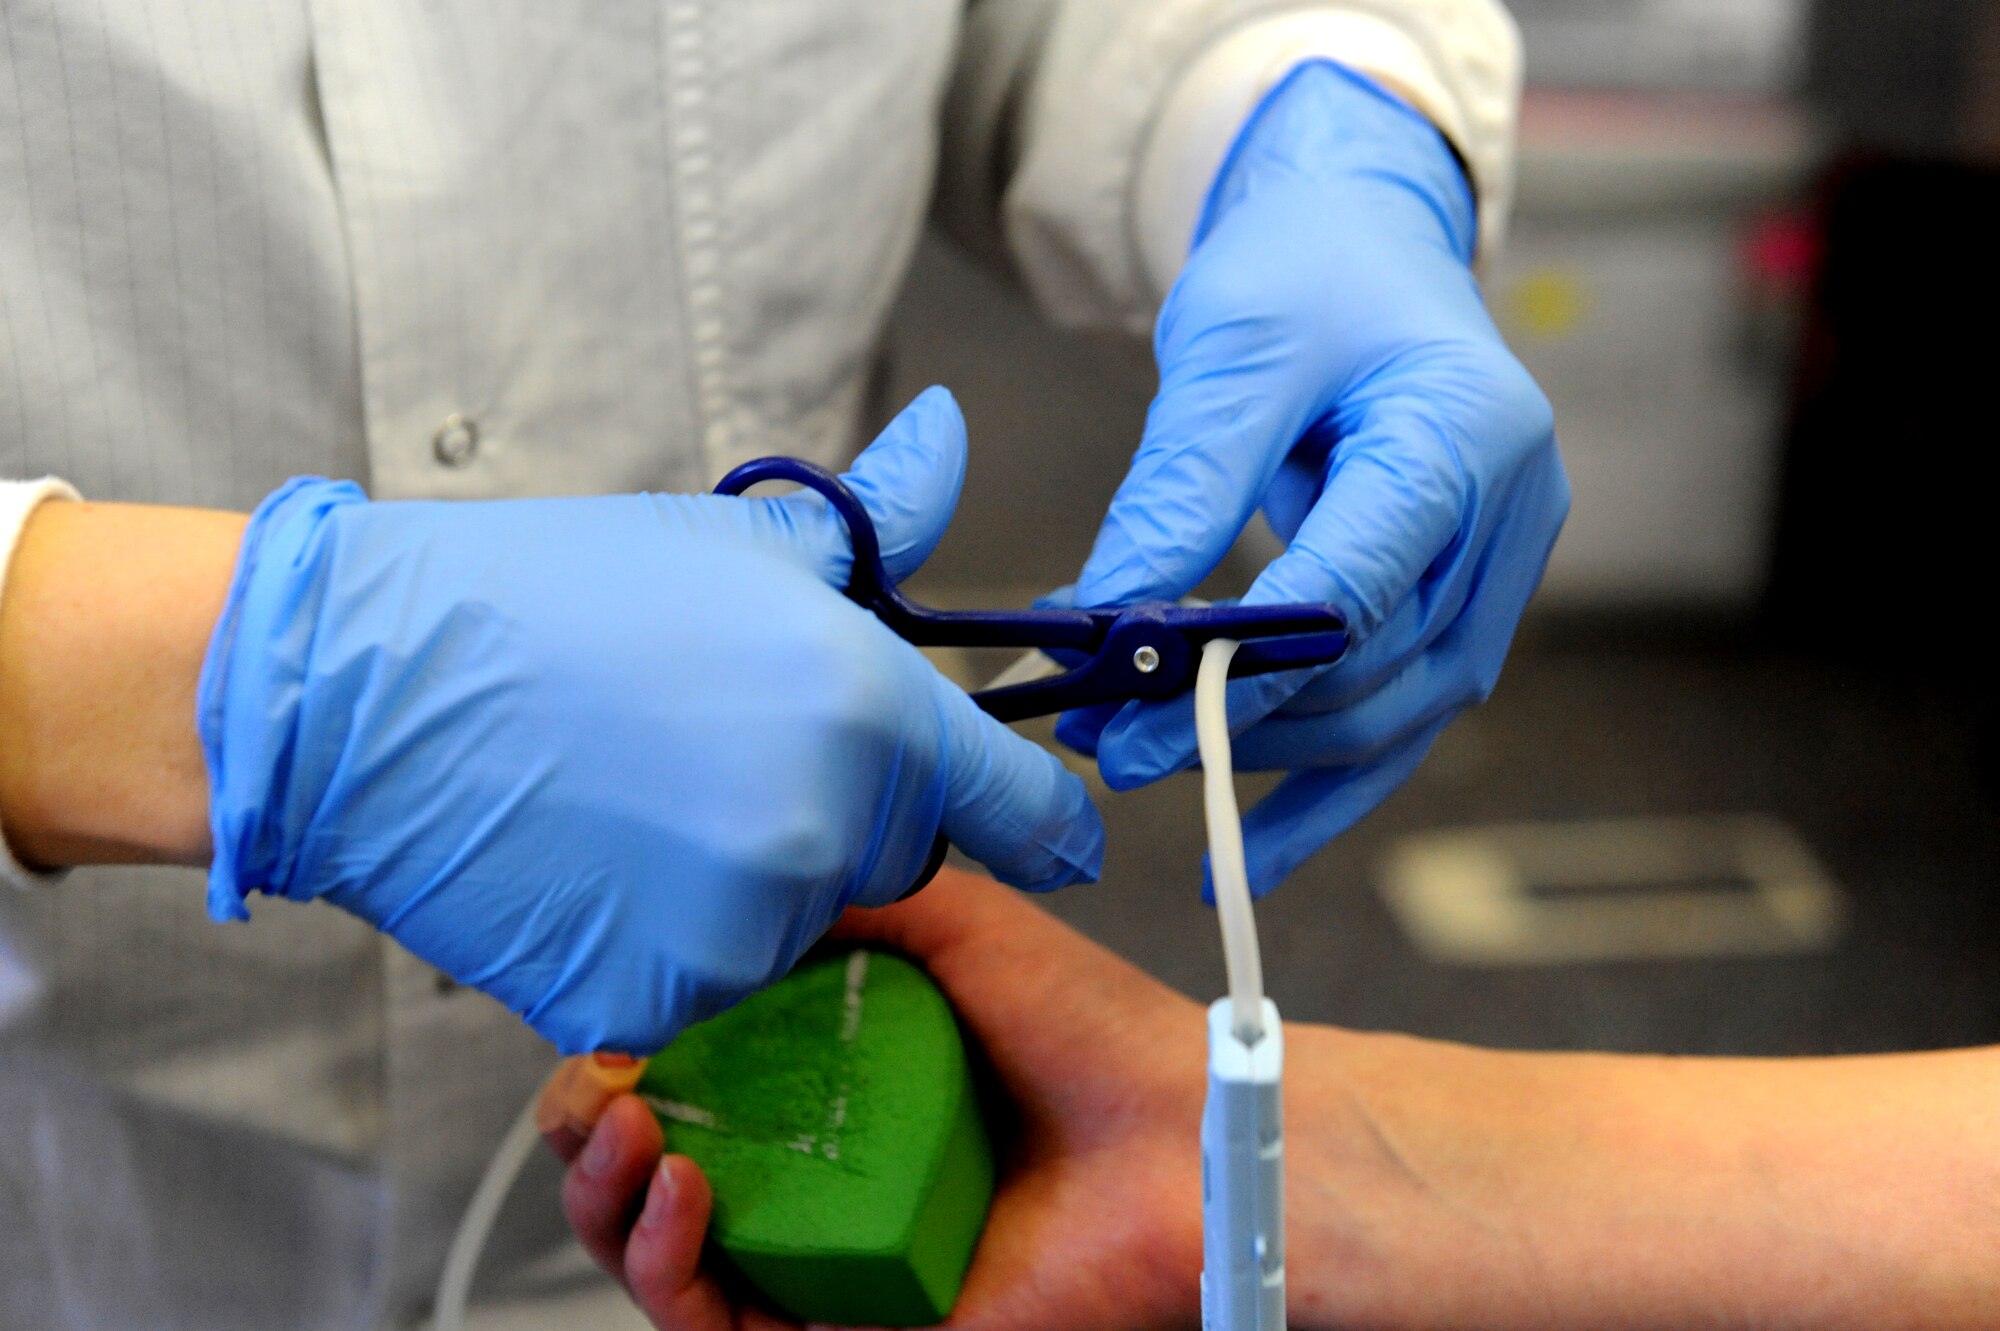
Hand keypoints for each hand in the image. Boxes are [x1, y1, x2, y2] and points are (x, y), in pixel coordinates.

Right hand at [198, 389, 1102, 1053]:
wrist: (364, 685)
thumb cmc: (552, 595)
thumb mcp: (736, 541)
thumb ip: (880, 520)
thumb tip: (949, 435)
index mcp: (869, 712)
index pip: (1022, 809)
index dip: (1041, 820)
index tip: (1046, 833)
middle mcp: (823, 833)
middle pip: (899, 855)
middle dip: (851, 811)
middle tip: (733, 745)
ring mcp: (735, 929)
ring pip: (799, 920)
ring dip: (752, 876)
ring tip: (640, 793)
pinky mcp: (649, 999)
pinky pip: (707, 977)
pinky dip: (669, 936)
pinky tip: (597, 858)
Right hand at [544, 868, 1208, 1330]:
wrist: (1181, 1138)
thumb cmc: (1091, 1035)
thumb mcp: (951, 921)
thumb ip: (846, 888)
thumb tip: (732, 864)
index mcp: (825, 1079)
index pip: (675, 1081)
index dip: (615, 1059)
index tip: (604, 1024)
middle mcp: (815, 1171)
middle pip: (644, 1178)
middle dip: (586, 1138)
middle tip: (595, 1095)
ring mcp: (827, 1258)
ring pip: (663, 1262)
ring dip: (609, 1205)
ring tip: (631, 1136)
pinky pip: (724, 1330)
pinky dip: (671, 1275)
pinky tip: (684, 1198)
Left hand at [1067, 61, 1568, 894]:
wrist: (1364, 240)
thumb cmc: (1303, 270)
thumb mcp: (1231, 348)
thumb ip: (1183, 485)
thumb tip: (1109, 621)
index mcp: (1470, 431)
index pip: (1358, 587)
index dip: (1241, 672)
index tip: (1127, 721)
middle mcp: (1512, 513)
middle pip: (1378, 667)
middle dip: (1239, 724)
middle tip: (1108, 749)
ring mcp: (1499, 569)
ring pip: (1393, 714)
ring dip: (1267, 759)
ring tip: (1140, 770)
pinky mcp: (1462, 605)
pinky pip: (1399, 717)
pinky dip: (1323, 786)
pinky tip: (1249, 851)